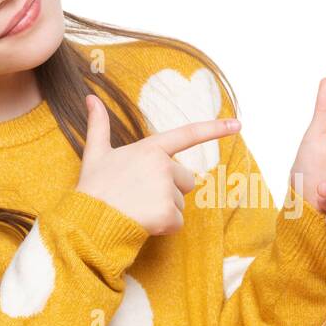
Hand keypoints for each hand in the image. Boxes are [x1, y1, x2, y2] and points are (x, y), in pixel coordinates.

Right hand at [76, 93, 241, 235]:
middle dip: (170, 191)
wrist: (88, 221)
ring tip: (138, 209)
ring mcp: (166, 190)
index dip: (214, 129)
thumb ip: (98, 125)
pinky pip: (177, 223)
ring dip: (164, 210)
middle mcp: (163, 165)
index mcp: (150, 149)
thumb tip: (90, 97)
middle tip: (141, 197)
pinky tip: (143, 224)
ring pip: (180, 203)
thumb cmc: (93, 188)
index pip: (187, 134)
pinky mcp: (168, 214)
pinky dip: (163, 228)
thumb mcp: (95, 154)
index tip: (238, 125)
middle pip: (186, 180)